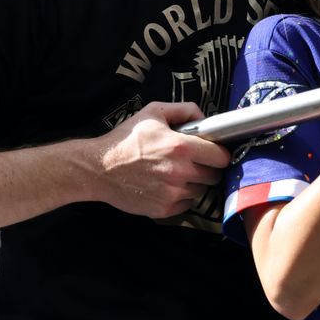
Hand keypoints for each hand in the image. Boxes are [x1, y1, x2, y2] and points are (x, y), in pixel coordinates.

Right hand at [92, 101, 230, 218]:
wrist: (99, 169)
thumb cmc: (126, 139)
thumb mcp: (153, 112)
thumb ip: (184, 110)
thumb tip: (204, 118)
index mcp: (181, 147)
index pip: (221, 156)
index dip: (219, 153)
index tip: (213, 152)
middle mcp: (180, 173)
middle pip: (214, 176)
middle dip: (208, 168)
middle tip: (193, 162)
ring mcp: (173, 194)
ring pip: (201, 191)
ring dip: (194, 183)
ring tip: (176, 173)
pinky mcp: (164, 210)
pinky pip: (186, 204)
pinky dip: (181, 196)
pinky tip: (166, 185)